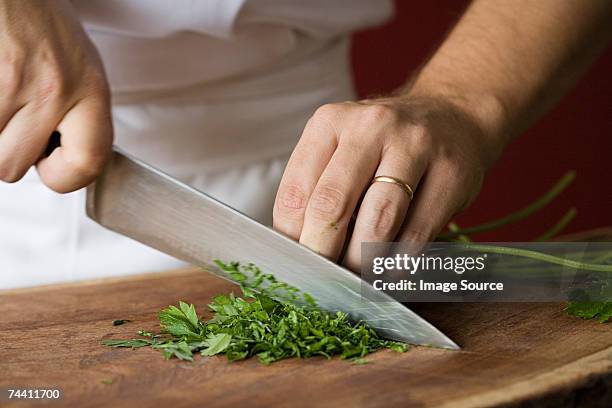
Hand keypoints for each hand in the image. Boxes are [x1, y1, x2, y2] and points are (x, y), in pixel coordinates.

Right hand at [0, 0, 111, 191]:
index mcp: (91, 89)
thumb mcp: (81, 69)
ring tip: (3, 98)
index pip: (89, 162)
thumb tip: (66, 165)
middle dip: (6, 151)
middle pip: (12, 167)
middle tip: (12, 121)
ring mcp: (12, 81)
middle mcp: (55, 88)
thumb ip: (79, 118)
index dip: (65, 178)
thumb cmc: (42, 24)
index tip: (51, 167)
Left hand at [273, 95, 504, 270]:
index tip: (297, 264)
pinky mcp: (451, 174)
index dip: (291, 239)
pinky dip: (397, 261)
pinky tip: (388, 271)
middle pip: (332, 205)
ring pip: (378, 222)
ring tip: (355, 279)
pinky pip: (417, 233)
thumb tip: (298, 249)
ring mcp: (415, 147)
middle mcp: (370, 128)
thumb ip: (317, 188)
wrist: (452, 116)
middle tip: (322, 281)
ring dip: (361, 263)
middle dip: (323, 254)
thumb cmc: (385, 144)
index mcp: (330, 122)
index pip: (295, 192)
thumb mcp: (342, 148)